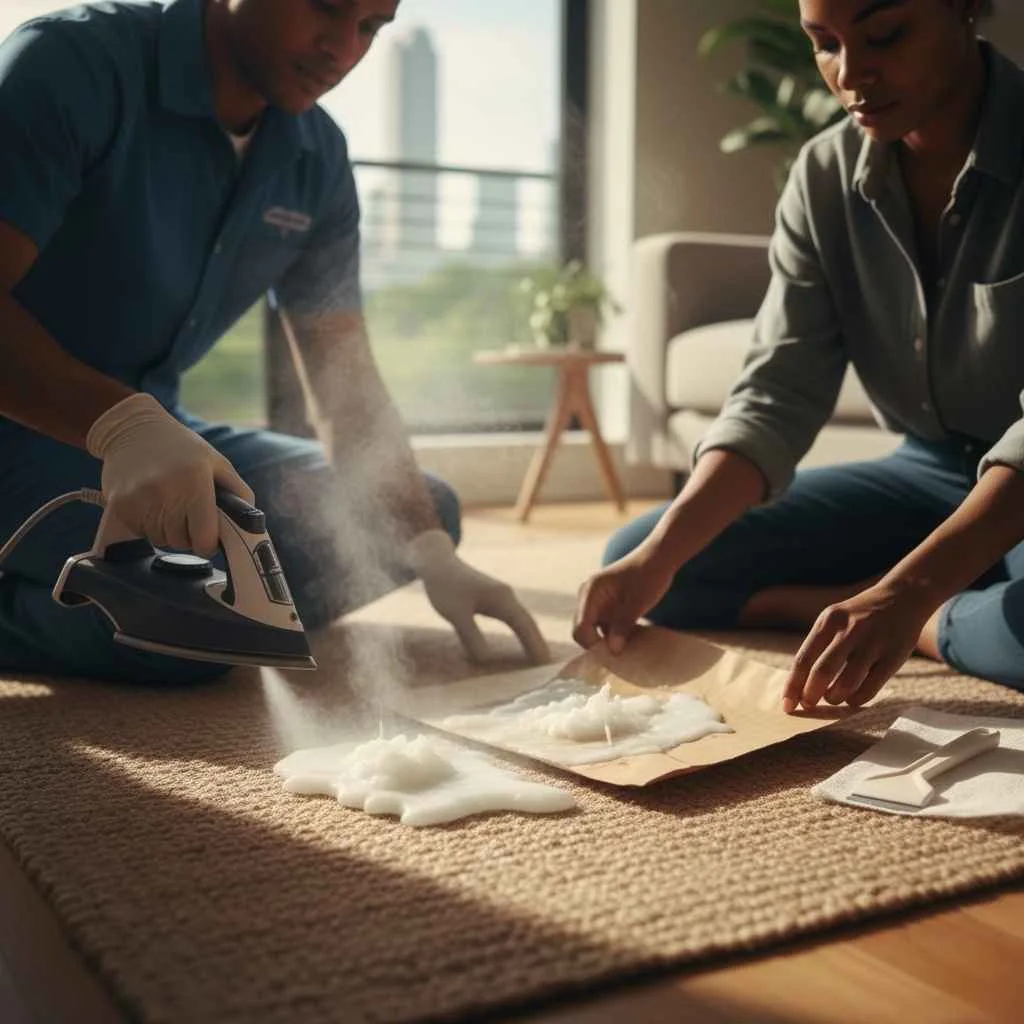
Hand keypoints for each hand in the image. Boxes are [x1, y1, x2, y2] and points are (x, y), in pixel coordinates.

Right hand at [87, 392, 253, 555]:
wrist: (133, 429)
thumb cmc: (181, 447)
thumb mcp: (217, 463)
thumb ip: (239, 493)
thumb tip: (250, 524)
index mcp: (195, 482)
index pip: (204, 539)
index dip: (210, 543)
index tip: (210, 537)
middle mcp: (165, 493)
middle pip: (182, 543)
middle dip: (189, 535)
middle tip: (189, 515)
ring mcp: (139, 500)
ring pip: (160, 540)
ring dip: (168, 531)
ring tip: (169, 506)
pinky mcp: (118, 505)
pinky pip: (141, 532)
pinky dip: (148, 525)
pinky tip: (151, 503)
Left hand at [405, 530, 550, 663]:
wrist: (437, 562)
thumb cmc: (444, 586)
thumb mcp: (455, 614)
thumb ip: (471, 636)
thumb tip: (487, 661)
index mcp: (501, 599)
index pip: (524, 626)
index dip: (535, 645)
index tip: (546, 663)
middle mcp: (507, 596)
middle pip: (528, 622)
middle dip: (538, 643)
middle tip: (549, 665)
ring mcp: (502, 595)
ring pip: (522, 619)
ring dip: (531, 637)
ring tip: (539, 657)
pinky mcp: (495, 597)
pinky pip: (514, 617)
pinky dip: (521, 630)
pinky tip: (522, 640)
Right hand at [573, 545, 675, 653]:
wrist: (658, 559)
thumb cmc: (648, 576)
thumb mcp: (638, 602)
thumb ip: (623, 625)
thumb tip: (613, 651)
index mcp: (590, 592)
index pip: (580, 628)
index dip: (593, 645)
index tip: (616, 653)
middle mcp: (587, 597)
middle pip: (583, 631)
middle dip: (599, 645)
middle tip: (623, 653)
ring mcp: (595, 601)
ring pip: (593, 630)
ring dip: (608, 641)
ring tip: (628, 646)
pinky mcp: (605, 606)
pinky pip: (603, 626)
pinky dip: (614, 635)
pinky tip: (631, 637)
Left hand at [783, 581, 935, 712]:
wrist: (902, 597)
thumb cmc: (858, 617)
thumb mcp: (833, 619)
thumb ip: (818, 646)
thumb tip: (799, 685)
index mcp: (829, 621)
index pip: (803, 659)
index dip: (793, 686)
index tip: (786, 705)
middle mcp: (850, 630)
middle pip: (823, 672)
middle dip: (810, 695)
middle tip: (808, 705)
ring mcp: (874, 643)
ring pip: (847, 683)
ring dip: (834, 698)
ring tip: (832, 698)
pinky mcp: (894, 657)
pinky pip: (871, 687)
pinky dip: (856, 699)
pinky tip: (852, 699)